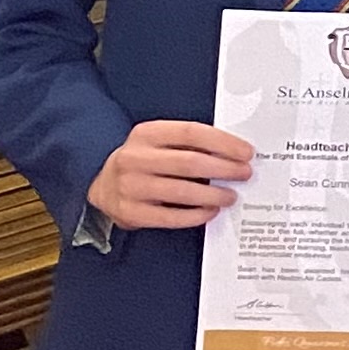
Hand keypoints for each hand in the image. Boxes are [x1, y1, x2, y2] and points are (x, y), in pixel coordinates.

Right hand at [84, 119, 253, 230]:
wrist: (101, 184)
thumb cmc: (145, 160)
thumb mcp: (160, 142)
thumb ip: (190, 143)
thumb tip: (234, 152)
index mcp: (146, 134)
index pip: (191, 133)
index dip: (223, 142)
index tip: (246, 152)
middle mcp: (134, 158)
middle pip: (190, 162)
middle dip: (224, 169)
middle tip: (245, 174)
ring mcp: (130, 186)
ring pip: (182, 191)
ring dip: (213, 194)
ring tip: (231, 195)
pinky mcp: (130, 212)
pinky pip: (170, 217)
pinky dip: (196, 215)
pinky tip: (211, 211)